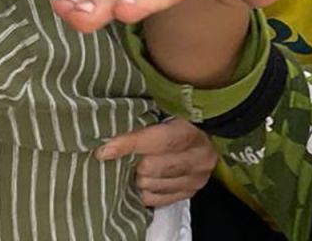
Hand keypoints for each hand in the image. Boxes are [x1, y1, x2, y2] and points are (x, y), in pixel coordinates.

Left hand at [100, 118, 216, 207]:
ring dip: (139, 177)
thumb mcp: (168, 112)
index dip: (131, 144)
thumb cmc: (181, 118)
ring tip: (139, 166)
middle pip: (151, 167)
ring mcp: (196, 179)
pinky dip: (145, 190)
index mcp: (194, 131)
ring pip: (150, 186)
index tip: (105, 150)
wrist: (205, 135)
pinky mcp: (189, 194)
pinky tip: (146, 178)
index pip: (161, 140)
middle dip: (134, 162)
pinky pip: (154, 199)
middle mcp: (200, 158)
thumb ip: (145, 119)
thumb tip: (111, 133)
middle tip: (128, 155)